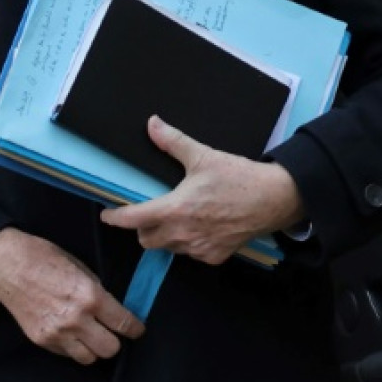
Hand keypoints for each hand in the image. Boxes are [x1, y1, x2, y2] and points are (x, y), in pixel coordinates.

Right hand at [0, 227, 143, 364]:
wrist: (6, 265)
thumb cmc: (41, 257)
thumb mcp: (78, 265)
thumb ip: (96, 288)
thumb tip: (109, 305)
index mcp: (89, 295)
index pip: (124, 324)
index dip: (135, 328)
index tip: (136, 329)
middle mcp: (76, 318)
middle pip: (111, 348)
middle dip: (114, 339)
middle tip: (110, 330)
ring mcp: (58, 332)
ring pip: (90, 358)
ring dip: (93, 347)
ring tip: (88, 334)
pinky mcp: (43, 339)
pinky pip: (68, 353)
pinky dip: (72, 346)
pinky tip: (68, 331)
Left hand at [99, 115, 304, 264]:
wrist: (275, 198)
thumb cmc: (237, 177)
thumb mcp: (202, 156)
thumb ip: (172, 141)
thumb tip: (152, 123)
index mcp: (176, 209)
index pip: (134, 219)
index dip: (115, 218)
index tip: (106, 214)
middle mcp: (184, 234)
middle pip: (146, 240)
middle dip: (142, 228)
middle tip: (149, 211)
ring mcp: (200, 249)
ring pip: (168, 248)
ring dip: (165, 236)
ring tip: (176, 217)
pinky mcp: (215, 257)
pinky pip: (190, 254)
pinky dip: (187, 243)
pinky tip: (198, 227)